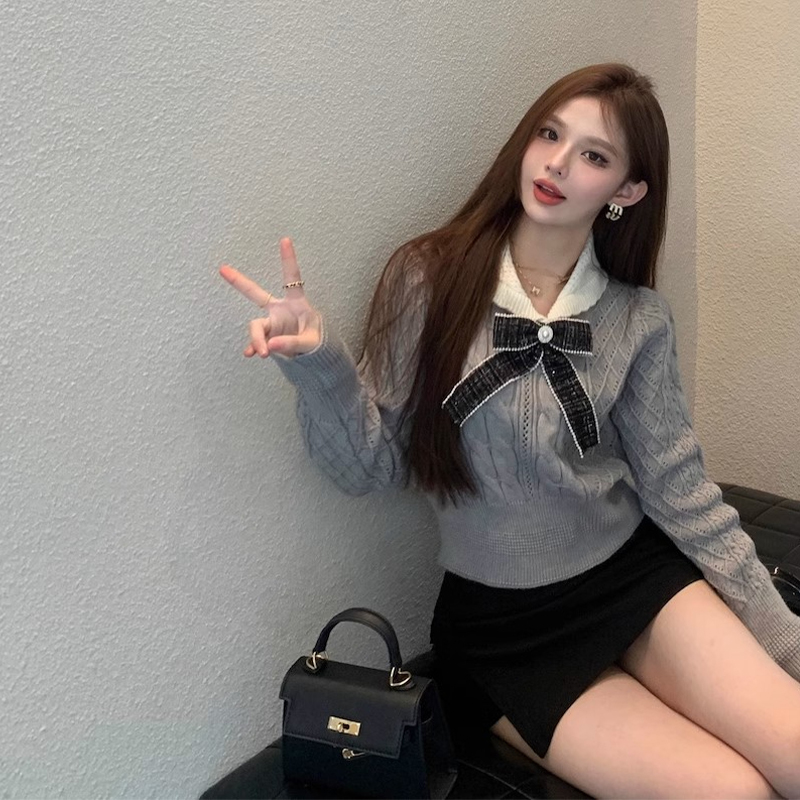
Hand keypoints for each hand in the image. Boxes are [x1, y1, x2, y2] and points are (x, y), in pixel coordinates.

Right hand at [219, 237, 321, 358]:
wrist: (312, 355)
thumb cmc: (316, 341)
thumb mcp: (310, 343)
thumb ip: (292, 343)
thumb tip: (269, 345)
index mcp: (296, 304)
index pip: (292, 279)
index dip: (288, 260)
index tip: (285, 240)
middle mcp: (280, 310)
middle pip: (256, 294)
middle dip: (239, 282)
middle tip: (222, 269)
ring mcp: (271, 323)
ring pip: (256, 327)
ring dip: (257, 340)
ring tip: (262, 354)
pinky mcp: (267, 337)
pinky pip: (255, 341)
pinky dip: (253, 347)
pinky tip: (251, 354)